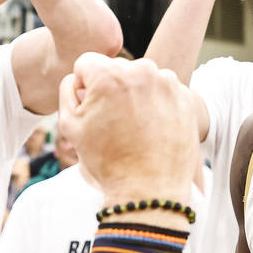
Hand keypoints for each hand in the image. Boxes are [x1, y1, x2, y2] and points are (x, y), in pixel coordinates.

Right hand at [58, 55, 197, 207]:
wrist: (150, 189)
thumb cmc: (107, 160)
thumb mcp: (70, 126)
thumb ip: (67, 91)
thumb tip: (78, 78)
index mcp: (109, 74)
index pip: (87, 63)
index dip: (84, 86)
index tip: (92, 107)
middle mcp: (141, 70)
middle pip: (116, 70)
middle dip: (112, 89)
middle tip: (115, 122)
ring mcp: (167, 82)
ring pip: (141, 79)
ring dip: (136, 95)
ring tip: (136, 127)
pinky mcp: (185, 96)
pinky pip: (163, 91)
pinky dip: (157, 104)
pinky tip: (153, 128)